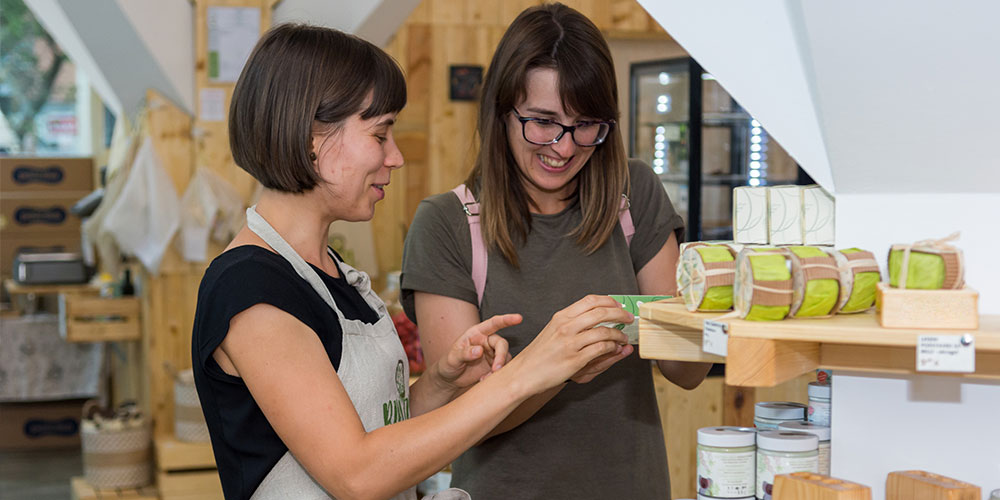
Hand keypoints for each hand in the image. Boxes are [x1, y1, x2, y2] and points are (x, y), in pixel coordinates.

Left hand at [432, 314, 520, 390]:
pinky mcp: (494, 365)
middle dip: (501, 356)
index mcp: (477, 333)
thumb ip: (465, 353)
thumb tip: (479, 350)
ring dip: (499, 368)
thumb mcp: (452, 358)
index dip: (507, 320)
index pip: (493, 323)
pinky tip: (484, 380)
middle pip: (502, 344)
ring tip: (485, 377)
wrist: (450, 379)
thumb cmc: (449, 363)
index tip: (518, 318)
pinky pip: (502, 368)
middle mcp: (487, 341)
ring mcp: (492, 353)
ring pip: (505, 357)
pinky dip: (495, 375)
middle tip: (496, 369)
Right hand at [507, 295, 632, 394]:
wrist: (524, 373)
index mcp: (561, 316)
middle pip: (601, 312)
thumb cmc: (540, 353)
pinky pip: (601, 348)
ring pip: (604, 331)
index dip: (609, 301)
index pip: (590, 301)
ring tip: (623, 338)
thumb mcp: (553, 330)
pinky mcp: (575, 359)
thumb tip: (600, 316)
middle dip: (620, 314)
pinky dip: (612, 347)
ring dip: (618, 334)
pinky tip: (614, 348)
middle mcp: (566, 326)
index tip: (618, 305)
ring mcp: (570, 343)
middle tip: (628, 318)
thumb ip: (574, 322)